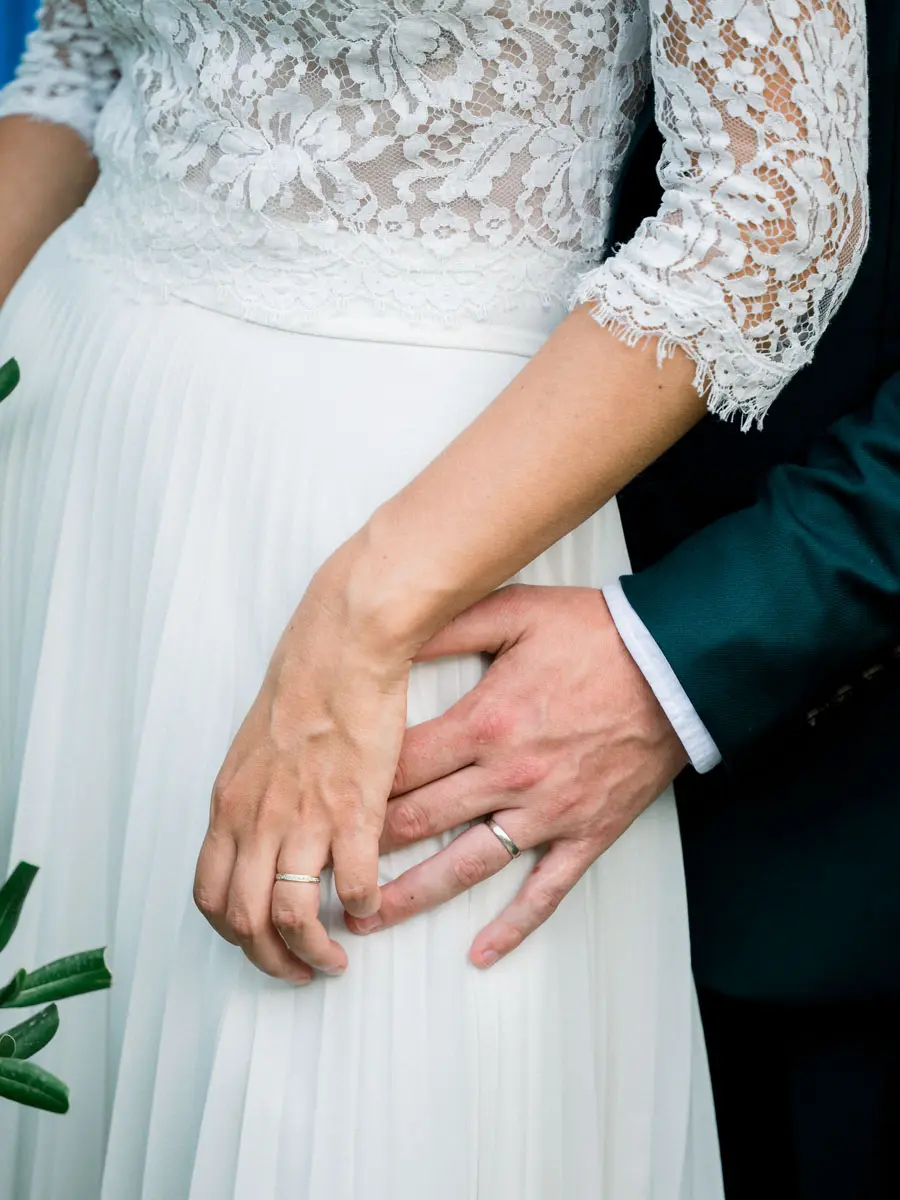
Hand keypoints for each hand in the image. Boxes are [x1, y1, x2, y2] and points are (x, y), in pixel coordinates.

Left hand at [193, 562, 410, 980]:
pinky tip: (372, 906)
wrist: (343, 649)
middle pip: (244, 919)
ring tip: (334, 958)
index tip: (257, 942)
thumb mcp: (256, 749)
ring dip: (312, 951)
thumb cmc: (305, 687)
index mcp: (231, 804)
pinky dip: (363, 908)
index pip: (209, 894)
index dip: (232, 933)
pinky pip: (354, 885)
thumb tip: (264, 836)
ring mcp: (304, 817)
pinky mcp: (353, 810)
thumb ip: (254, 797)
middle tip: (297, 969)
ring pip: (291, 916)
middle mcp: (257, 818)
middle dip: (270, 959)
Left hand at [347, 585, 686, 966]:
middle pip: (420, 821)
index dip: (354, 787)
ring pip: (467, 865)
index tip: (320, 804)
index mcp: (485, 723)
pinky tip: (481, 953)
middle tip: (320, 870)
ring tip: (370, 919)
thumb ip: (448, 626)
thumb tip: (391, 636)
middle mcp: (509, 776)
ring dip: (414, 895)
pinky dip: (513, 926)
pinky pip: (545, 890)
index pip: (400, 766)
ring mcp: (548, 811)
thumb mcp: (516, 611)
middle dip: (364, 848)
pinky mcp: (586, 832)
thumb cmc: (598, 636)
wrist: (678, 665)